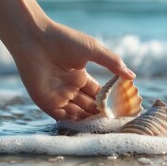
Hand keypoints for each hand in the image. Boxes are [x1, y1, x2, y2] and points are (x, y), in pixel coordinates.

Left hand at [12, 20, 135, 120]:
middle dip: (100, 113)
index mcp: (80, 76)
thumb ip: (112, 63)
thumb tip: (132, 76)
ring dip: (89, 120)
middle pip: (88, 106)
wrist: (34, 38)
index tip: (122, 110)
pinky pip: (61, 116)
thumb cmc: (63, 40)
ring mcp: (57, 95)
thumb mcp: (92, 50)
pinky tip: (87, 126)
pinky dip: (74, 122)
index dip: (109, 101)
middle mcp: (69, 87)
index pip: (97, 93)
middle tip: (115, 122)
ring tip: (104, 127)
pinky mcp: (45, 101)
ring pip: (77, 113)